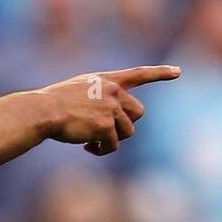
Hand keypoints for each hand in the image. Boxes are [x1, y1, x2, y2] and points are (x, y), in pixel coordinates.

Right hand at [37, 64, 179, 155]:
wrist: (43, 111)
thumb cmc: (55, 103)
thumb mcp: (79, 89)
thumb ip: (100, 96)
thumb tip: (113, 120)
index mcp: (107, 80)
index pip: (139, 74)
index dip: (160, 73)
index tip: (178, 72)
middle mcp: (113, 92)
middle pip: (138, 113)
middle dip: (125, 125)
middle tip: (105, 132)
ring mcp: (111, 108)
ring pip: (128, 132)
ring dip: (112, 140)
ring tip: (92, 141)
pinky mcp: (106, 126)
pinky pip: (113, 145)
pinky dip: (102, 149)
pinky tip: (87, 147)